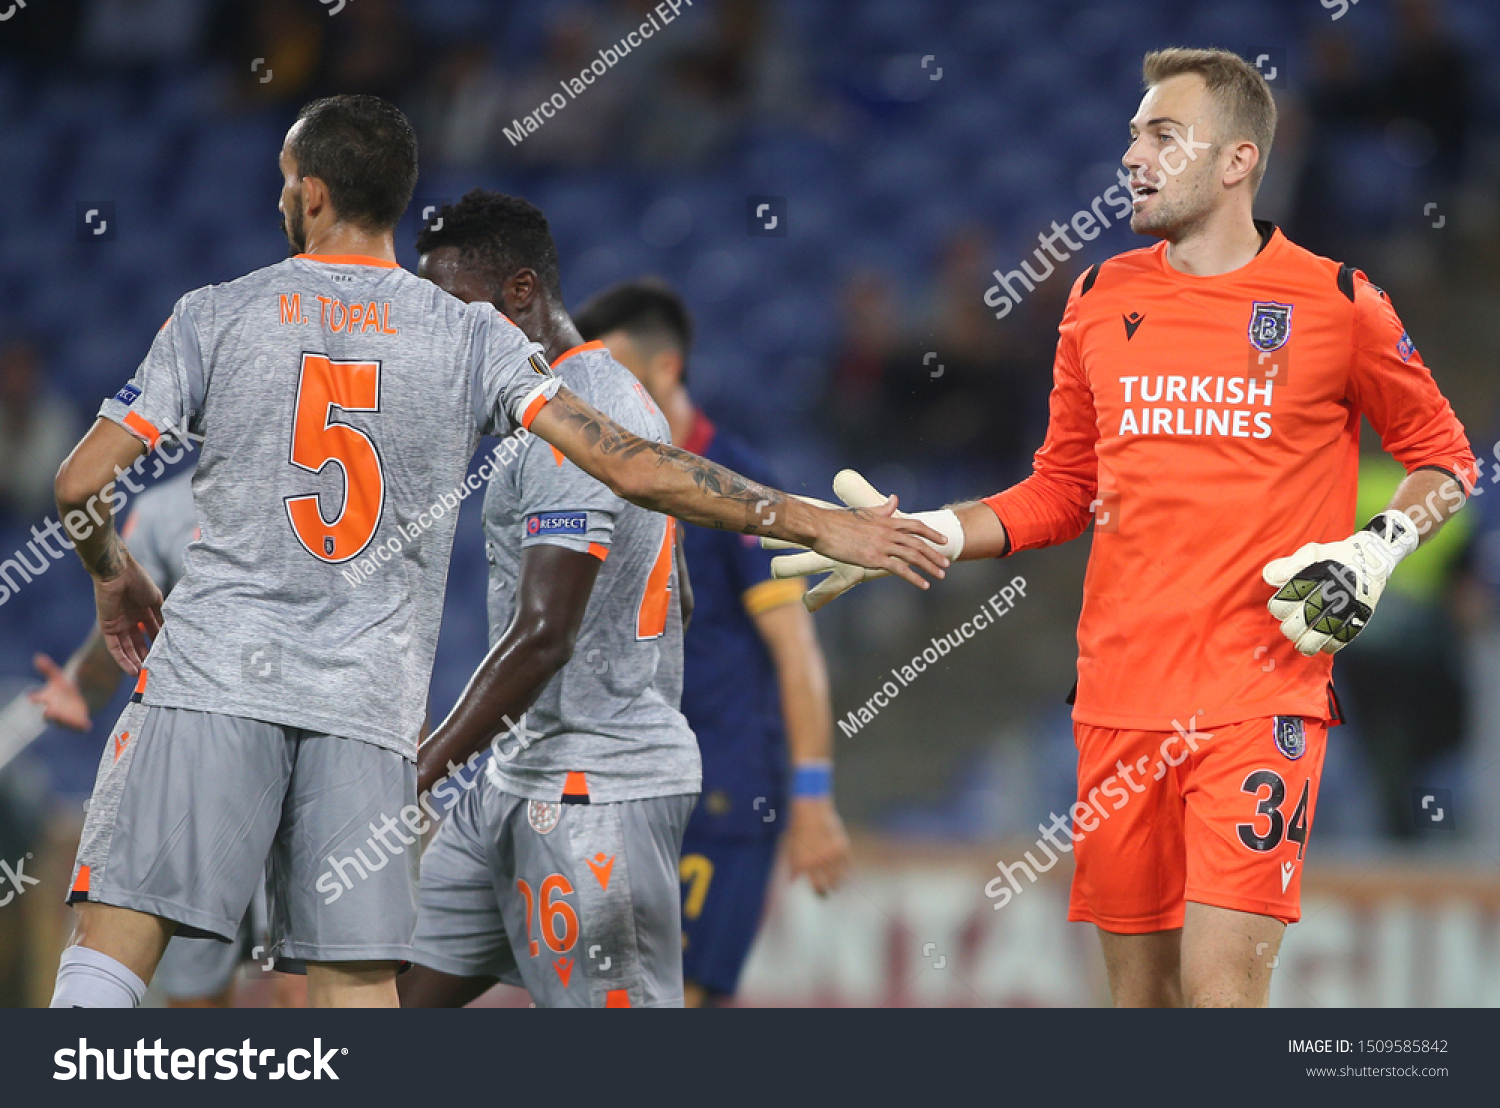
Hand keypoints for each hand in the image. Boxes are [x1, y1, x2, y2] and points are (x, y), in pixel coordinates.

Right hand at [28, 653, 91, 730]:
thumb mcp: (58, 678)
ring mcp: (65, 718)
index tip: (31, 696)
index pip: (37, 699)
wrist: (79, 700)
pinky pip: (79, 727)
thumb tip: (38, 656)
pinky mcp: (78, 723)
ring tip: (66, 716)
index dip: (34, 698)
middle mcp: (54, 711)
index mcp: (47, 699)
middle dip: (49, 713)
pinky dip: (82, 726)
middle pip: (49, 715)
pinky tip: (87, 724)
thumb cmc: (64, 689)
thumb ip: (48, 668)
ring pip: (63, 722)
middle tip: (49, 711)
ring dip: (63, 720)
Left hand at [94, 554, 163, 672]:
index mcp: (142, 611)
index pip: (151, 632)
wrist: (117, 573)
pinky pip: (115, 648)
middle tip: (155, 670)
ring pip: (127, 648)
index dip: (157, 644)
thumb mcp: (156, 600)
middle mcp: (130, 620)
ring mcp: (118, 625)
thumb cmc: (138, 581)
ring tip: (143, 675)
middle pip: (138, 643)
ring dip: (134, 661)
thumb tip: (170, 632)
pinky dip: (122, 659)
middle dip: (146, 656)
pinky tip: (132, 669)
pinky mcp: (107, 628)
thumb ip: (161, 616)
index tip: (166, 656)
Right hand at [766, 470, 963, 610]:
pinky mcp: (874, 558)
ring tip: (941, 574)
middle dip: (935, 553)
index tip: (942, 540)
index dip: (931, 533)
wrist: (821, 527)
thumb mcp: (863, 511)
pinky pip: (900, 569)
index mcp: (885, 521)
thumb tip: (894, 499)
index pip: (915, 526)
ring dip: (930, 566)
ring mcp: (882, 545)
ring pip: (913, 556)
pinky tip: (924, 584)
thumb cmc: (836, 520)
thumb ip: (882, 509)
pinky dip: (915, 577)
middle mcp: (888, 532)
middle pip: (918, 543)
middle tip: (946, 562)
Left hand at [784, 796, 850, 896]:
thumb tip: (792, 882)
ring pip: (840, 877)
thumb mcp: (791, 849)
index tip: (822, 893)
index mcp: (804, 865)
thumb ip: (793, 867)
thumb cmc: (799, 830)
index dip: (820, 892)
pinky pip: (848, 864)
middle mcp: (818, 862)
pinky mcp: (842, 847)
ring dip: (838, 881)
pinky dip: (846, 867)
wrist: (810, 811)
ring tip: (837, 883)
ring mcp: (831, 855)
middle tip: (830, 890)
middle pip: (829, 885)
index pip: (817, 887)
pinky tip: (845, 869)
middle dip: (829, 889)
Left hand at [1263, 510, 1418, 654]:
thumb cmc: (1337, 555)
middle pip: (1303, 619)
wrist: (1375, 557)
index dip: (1278, 607)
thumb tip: (1269, 576)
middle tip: (1289, 627)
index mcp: (1317, 575)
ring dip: (1307, 643)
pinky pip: (1344, 637)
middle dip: (1290, 628)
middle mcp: (1333, 592)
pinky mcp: (1362, 616)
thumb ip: (1289, 564)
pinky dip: (1331, 646)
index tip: (1278, 609)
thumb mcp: (1312, 551)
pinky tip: (1323, 646)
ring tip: (1302, 644)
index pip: (1288, 598)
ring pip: (1322, 633)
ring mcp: (1349, 606)